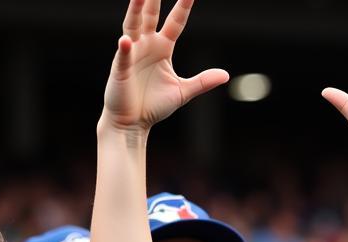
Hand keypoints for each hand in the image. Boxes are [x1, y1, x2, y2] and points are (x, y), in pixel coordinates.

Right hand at [102, 0, 227, 134]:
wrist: (132, 124)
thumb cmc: (153, 106)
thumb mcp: (182, 92)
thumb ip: (202, 82)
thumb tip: (225, 75)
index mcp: (162, 47)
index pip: (175, 22)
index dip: (183, 6)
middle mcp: (146, 45)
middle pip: (151, 15)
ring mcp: (132, 54)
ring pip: (132, 26)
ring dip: (135, 10)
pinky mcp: (121, 69)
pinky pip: (123, 56)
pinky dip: (124, 49)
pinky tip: (125, 41)